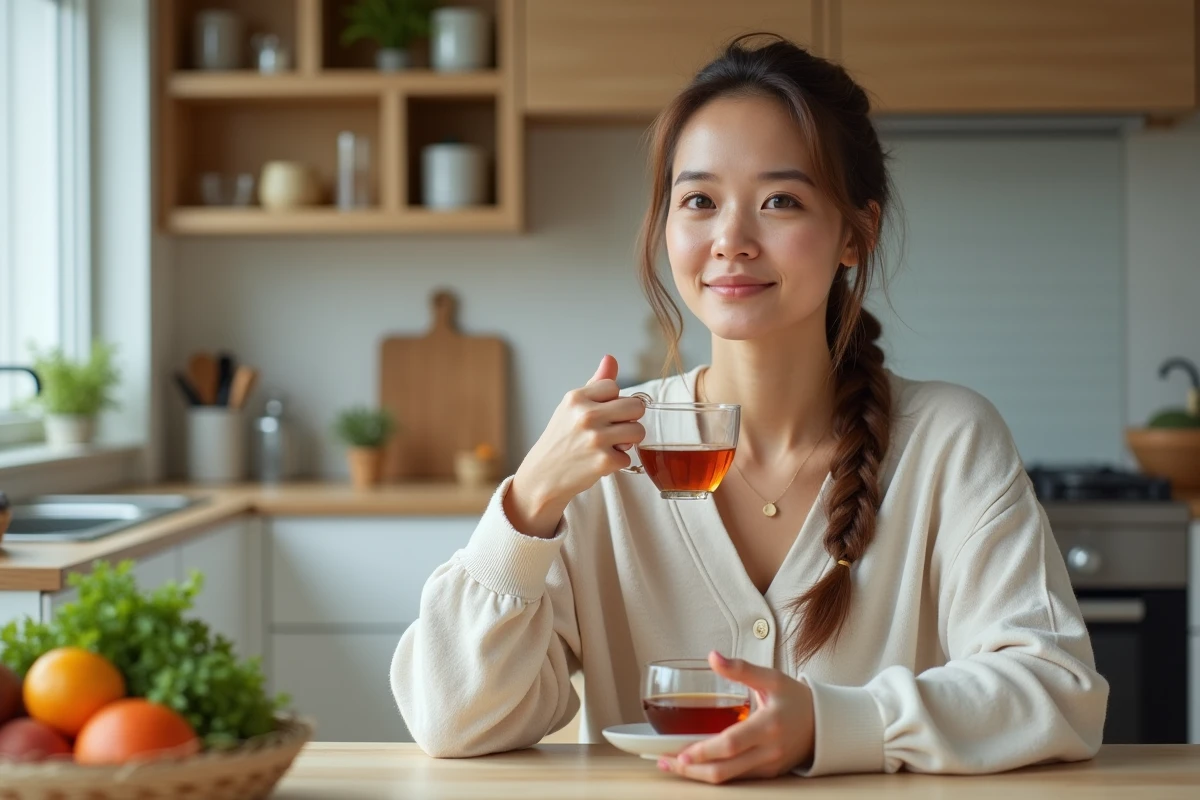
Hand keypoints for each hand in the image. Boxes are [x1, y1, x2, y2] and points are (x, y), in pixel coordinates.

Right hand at [505, 355, 644, 537]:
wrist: (542, 477)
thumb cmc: (560, 440)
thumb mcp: (571, 408)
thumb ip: (595, 384)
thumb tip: (611, 358)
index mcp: (577, 398)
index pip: (615, 387)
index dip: (612, 401)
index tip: (601, 414)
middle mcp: (586, 415)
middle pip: (635, 406)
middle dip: (629, 419)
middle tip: (613, 430)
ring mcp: (596, 439)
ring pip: (638, 431)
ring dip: (628, 441)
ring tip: (609, 446)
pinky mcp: (604, 462)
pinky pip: (629, 456)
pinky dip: (618, 462)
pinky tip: (600, 462)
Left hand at [658, 651, 815, 783]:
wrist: (823, 723)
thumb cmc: (795, 698)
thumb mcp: (770, 677)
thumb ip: (740, 669)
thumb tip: (713, 656)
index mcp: (768, 725)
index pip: (732, 743)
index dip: (705, 750)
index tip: (682, 752)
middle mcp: (769, 750)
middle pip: (726, 769)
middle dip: (693, 769)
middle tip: (666, 762)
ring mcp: (768, 765)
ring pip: (729, 778)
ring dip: (699, 775)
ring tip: (674, 764)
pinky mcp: (767, 773)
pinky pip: (738, 778)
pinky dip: (714, 774)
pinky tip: (696, 766)